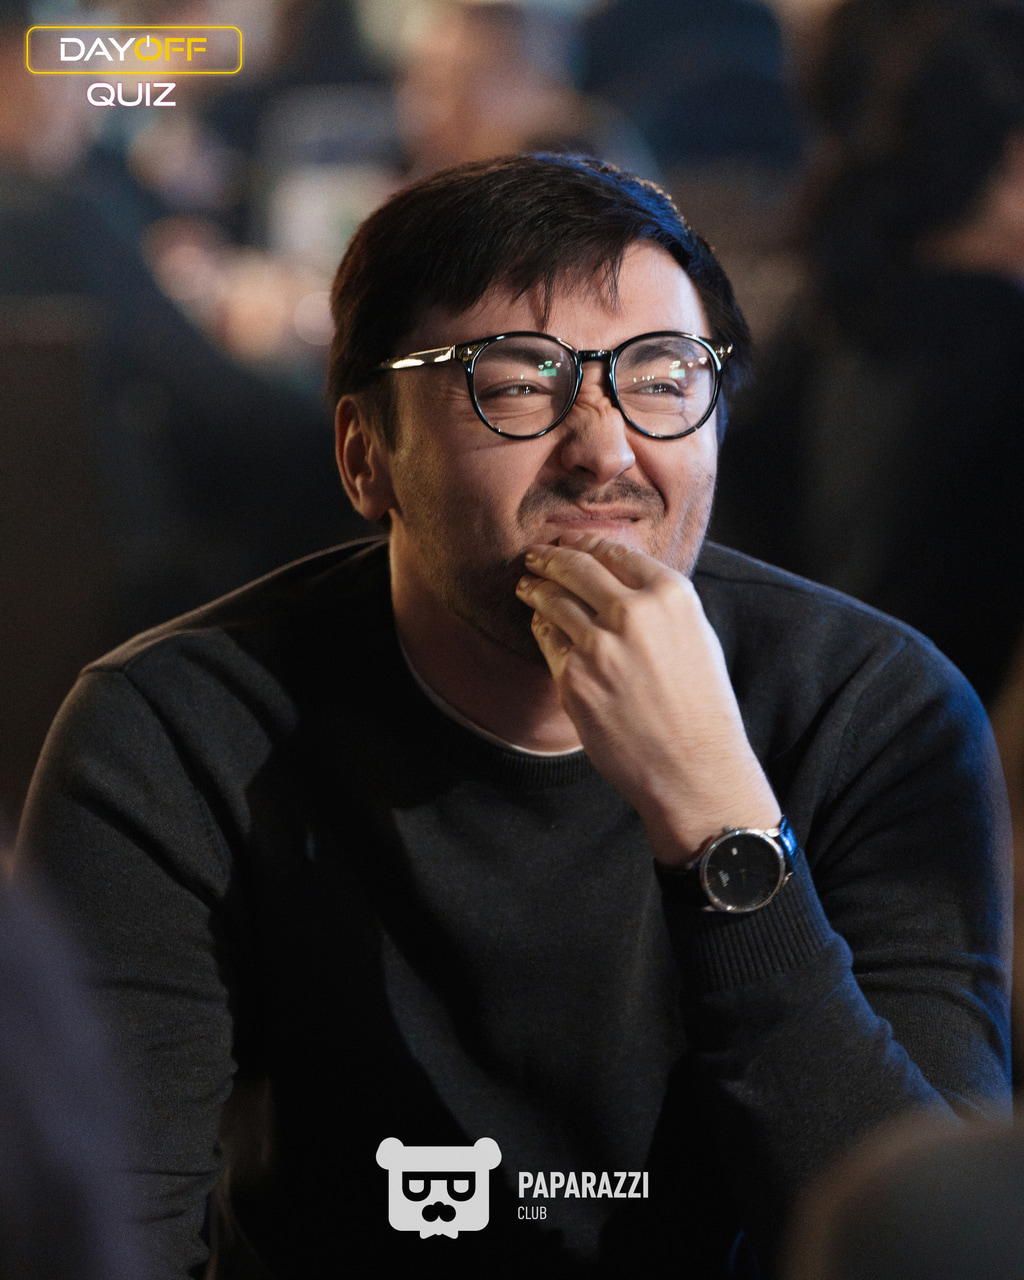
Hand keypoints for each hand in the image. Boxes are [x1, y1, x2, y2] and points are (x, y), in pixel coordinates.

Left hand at [515, 533, 779, 864]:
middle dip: (550, 557)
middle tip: (535, 555)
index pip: (615, 553)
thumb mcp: (695, 636)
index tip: (570, 542)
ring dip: (536, 588)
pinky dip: (541, 627)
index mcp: (671, 596)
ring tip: (526, 585)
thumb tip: (617, 579)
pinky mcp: (573, 678)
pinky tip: (538, 622)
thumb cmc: (700, 707)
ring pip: (553, 600)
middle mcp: (634, 613)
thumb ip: (658, 604)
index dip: (585, 544)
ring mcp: (599, 646)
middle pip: (576, 567)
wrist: (693, 768)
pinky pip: (547, 640)